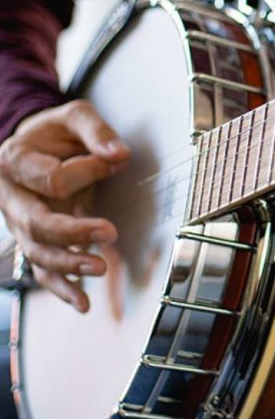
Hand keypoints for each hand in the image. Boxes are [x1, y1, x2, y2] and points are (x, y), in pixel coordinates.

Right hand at [0, 100, 129, 312]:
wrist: (34, 144)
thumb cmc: (55, 131)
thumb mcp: (75, 116)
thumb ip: (97, 131)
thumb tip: (119, 155)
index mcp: (14, 161)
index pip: (52, 179)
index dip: (87, 171)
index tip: (112, 161)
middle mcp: (9, 196)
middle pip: (37, 223)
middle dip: (73, 232)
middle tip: (109, 233)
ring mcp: (17, 223)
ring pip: (38, 252)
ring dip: (70, 264)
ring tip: (100, 268)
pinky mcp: (32, 240)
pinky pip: (42, 270)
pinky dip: (62, 288)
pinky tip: (84, 302)